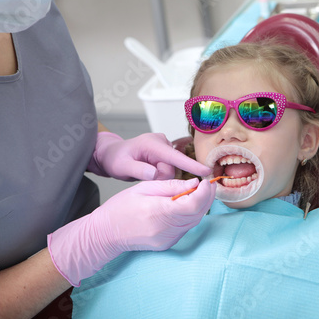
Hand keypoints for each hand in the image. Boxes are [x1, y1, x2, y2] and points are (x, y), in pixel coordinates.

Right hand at [48, 178, 215, 285]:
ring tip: (199, 192)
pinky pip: (185, 228)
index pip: (193, 204)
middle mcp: (166, 229)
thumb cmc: (120, 207)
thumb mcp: (144, 187)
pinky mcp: (167, 244)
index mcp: (159, 212)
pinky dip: (190, 215)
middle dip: (206, 198)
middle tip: (207, 184)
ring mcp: (167, 239)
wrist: (105, 233)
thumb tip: (194, 183)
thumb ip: (172, 186)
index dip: (204, 192)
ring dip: (200, 206)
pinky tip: (186, 205)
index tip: (206, 181)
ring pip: (194, 221)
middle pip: (198, 214)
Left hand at [87, 132, 210, 180]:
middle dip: (161, 176)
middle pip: (173, 167)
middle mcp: (161, 142)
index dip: (190, 165)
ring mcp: (165, 146)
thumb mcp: (122, 167)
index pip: (174, 157)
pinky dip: (161, 173)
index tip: (206, 171)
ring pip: (172, 169)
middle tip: (144, 174)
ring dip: (160, 175)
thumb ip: (139, 170)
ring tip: (145, 171)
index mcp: (152, 144)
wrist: (113, 154)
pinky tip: (150, 169)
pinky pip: (170, 167)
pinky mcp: (167, 152)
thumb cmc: (116, 160)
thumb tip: (155, 174)